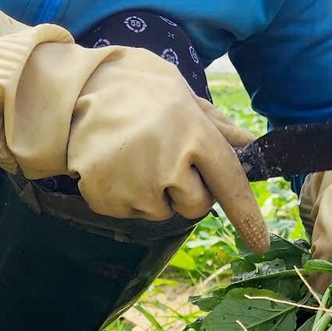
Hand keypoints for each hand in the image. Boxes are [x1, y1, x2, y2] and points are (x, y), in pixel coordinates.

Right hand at [0, 6, 267, 251]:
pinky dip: (124, 194)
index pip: (231, 185)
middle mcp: (171, 163)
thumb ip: (218, 126)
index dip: (248, 218)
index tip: (260, 243)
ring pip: (161, 211)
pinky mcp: (108, 198)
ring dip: (153, 193)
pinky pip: (128, 211)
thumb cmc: (134, 87)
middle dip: (188, 192)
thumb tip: (252, 146)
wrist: (71, 89)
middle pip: (196, 206)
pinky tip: (113, 164)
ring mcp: (137, 184)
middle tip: (164, 160)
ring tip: (133, 155)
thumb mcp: (182, 95)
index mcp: (196, 135)